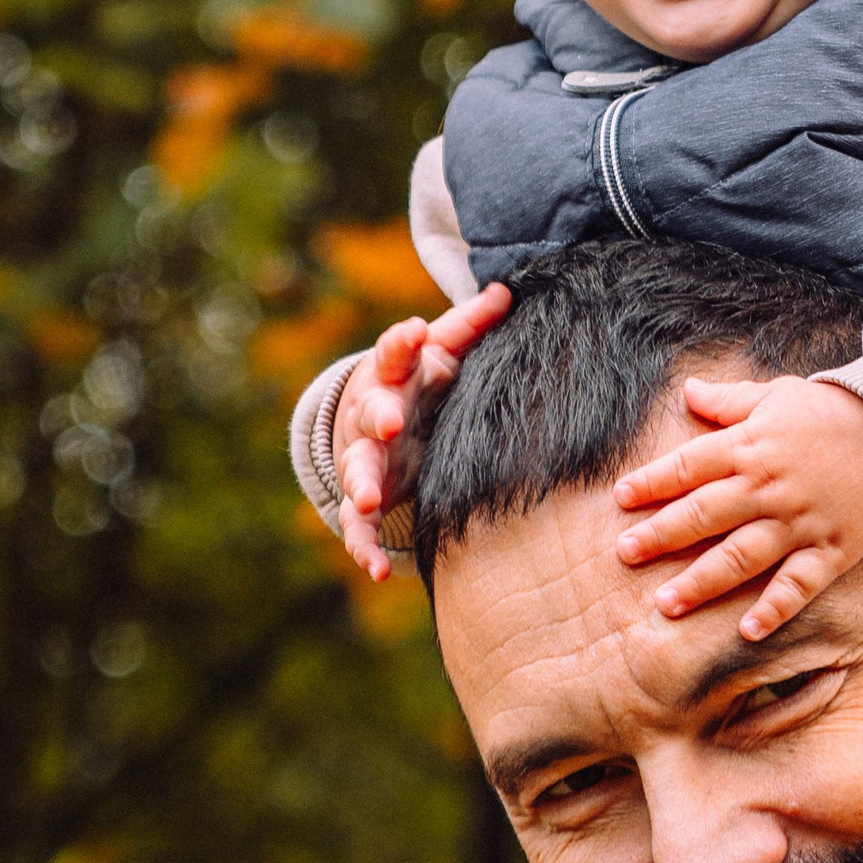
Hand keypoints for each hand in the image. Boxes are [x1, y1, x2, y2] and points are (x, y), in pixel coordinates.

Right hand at [330, 282, 511, 576]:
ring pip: (356, 471)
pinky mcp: (365, 497)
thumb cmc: (421, 380)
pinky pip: (358, 527)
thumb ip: (469, 327)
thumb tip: (506, 292)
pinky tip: (377, 571)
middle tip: (390, 423)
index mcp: (394, 373)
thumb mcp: (443, 353)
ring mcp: (365, 458)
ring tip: (367, 499)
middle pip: (370, 412)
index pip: (395, 351)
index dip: (401, 341)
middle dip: (378, 417)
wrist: (379, 420)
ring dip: (360, 484)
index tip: (415, 332)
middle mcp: (373, 414)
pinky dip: (363, 548)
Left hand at [611, 371, 862, 639]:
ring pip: (742, 557)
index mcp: (750, 447)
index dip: (652, 482)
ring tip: (666, 604)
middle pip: (705, 515)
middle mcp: (769, 487)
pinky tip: (747, 631)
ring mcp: (800, 522)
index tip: (621, 498)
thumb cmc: (829, 413)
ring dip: (702, 582)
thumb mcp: (776, 394)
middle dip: (661, 535)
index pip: (689, 466)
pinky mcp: (832, 550)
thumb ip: (729, 401)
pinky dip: (775, 609)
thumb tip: (687, 390)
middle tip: (624, 554)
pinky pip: (799, 585)